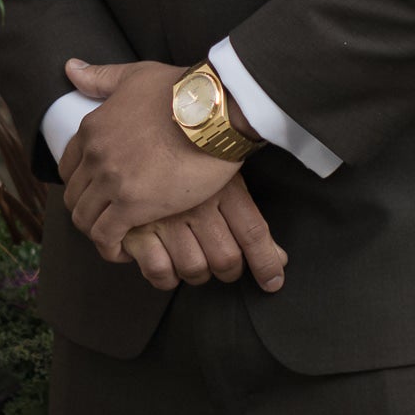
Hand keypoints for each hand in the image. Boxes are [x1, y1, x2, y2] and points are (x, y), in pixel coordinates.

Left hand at [57, 58, 238, 261]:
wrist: (215, 110)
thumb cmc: (183, 91)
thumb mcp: (136, 75)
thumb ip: (101, 78)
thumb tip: (70, 69)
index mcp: (92, 128)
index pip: (67, 167)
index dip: (81, 184)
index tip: (99, 193)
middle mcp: (94, 155)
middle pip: (74, 197)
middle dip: (88, 210)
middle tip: (110, 219)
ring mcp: (111, 180)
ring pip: (84, 220)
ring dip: (97, 232)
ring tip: (119, 237)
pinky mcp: (133, 204)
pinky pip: (106, 237)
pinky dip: (110, 248)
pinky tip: (125, 250)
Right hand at [111, 174, 290, 292]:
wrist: (140, 131)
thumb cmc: (187, 158)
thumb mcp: (224, 178)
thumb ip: (249, 223)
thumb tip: (279, 261)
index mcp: (224, 187)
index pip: (254, 233)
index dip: (266, 263)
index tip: (272, 282)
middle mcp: (197, 203)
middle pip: (226, 259)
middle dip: (228, 270)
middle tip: (224, 265)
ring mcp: (165, 216)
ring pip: (194, 269)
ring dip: (197, 274)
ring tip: (193, 261)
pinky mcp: (135, 228)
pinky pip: (159, 271)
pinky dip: (165, 276)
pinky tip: (166, 263)